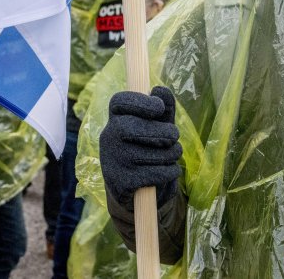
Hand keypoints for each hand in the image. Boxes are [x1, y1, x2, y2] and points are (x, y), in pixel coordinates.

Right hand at [100, 86, 182, 208]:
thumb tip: (161, 90)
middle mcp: (108, 138)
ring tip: (173, 154)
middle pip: (130, 128)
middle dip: (161, 131)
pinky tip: (169, 171)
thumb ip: (163, 109)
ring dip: (171, 154)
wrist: (135, 192)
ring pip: (147, 153)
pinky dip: (169, 172)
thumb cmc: (148, 149)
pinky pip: (153, 174)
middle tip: (175, 136)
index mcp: (115, 118)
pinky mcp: (120, 184)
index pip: (118, 102)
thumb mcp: (157, 127)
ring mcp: (112, 162)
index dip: (139, 102)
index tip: (159, 107)